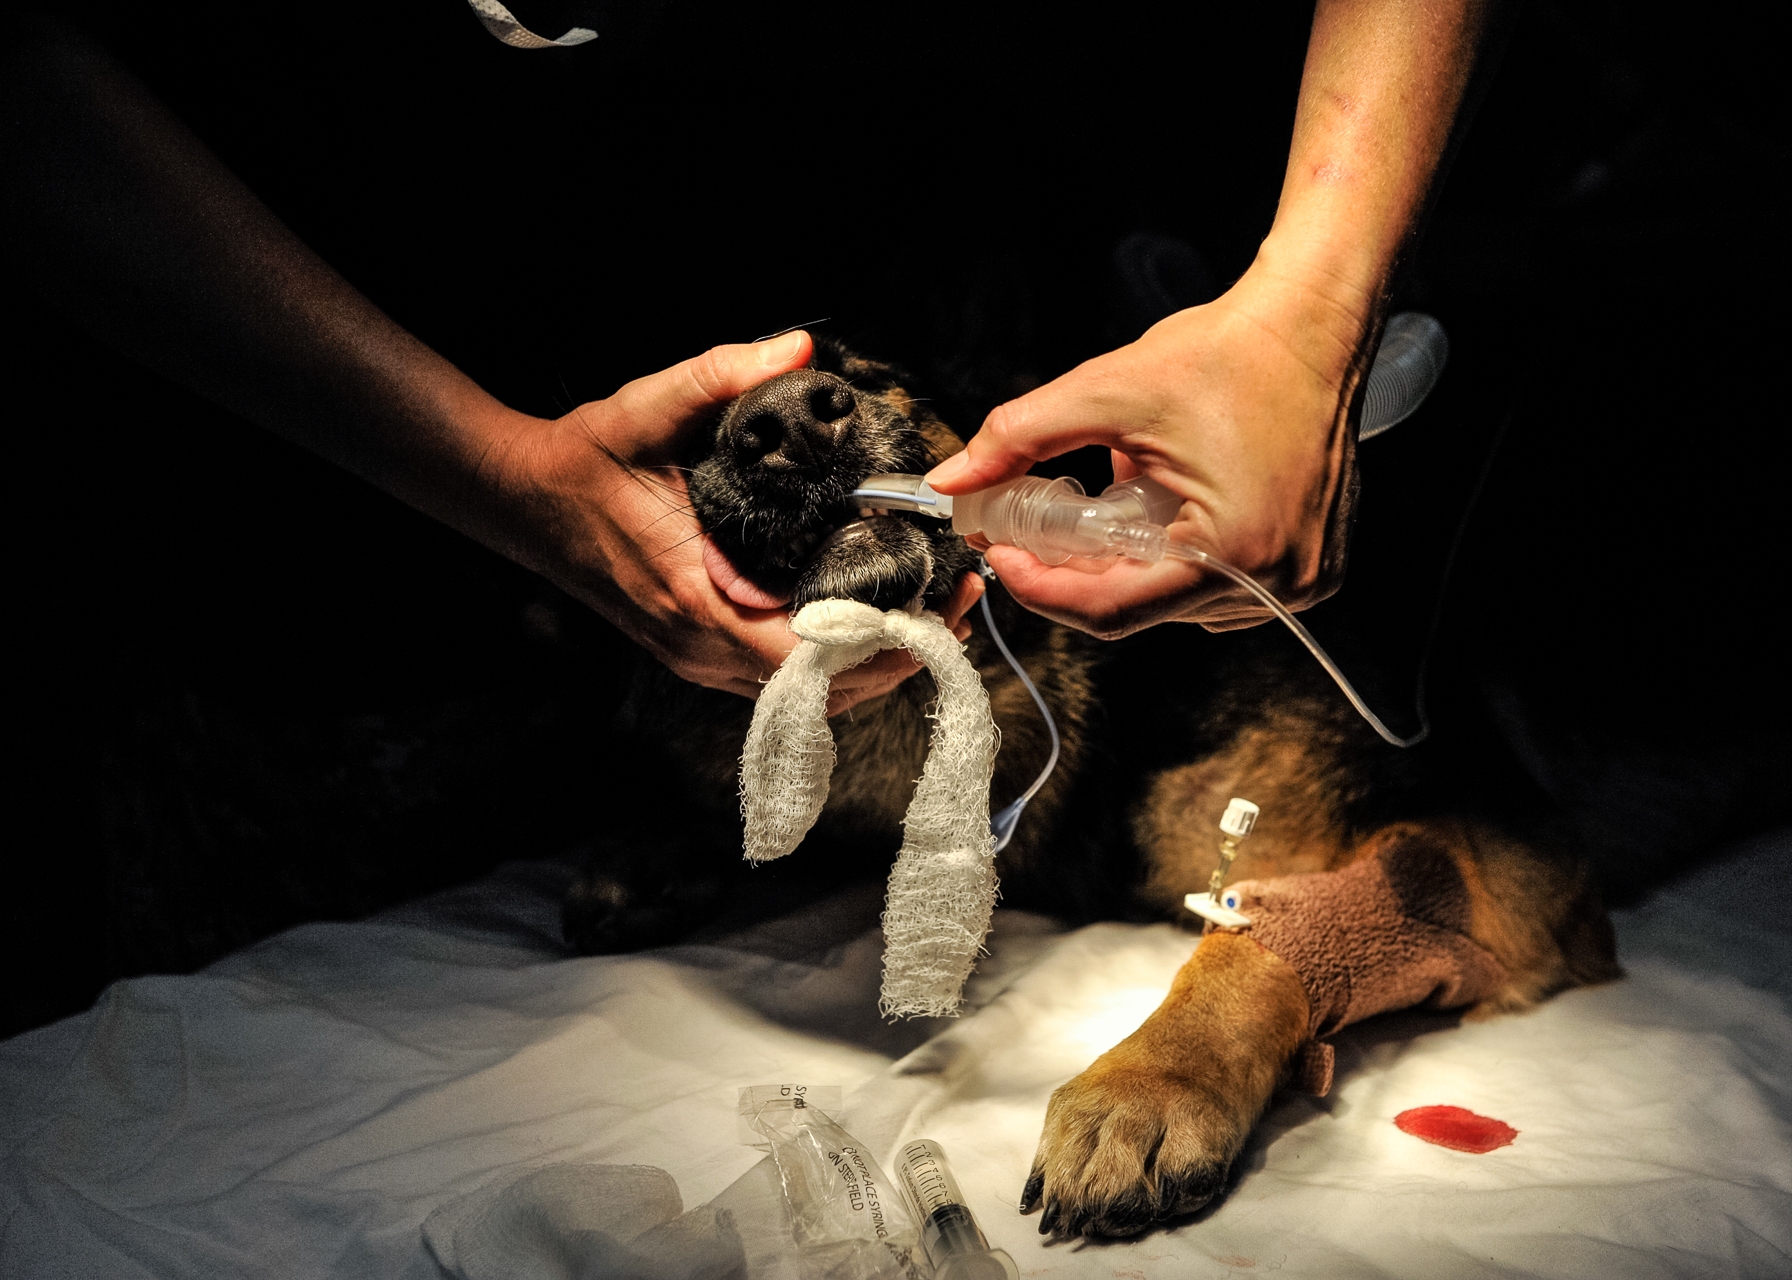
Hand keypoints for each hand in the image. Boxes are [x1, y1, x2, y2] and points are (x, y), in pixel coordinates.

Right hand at [475, 331, 983, 713]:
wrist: (524, 500)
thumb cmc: (586, 461)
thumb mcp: (647, 407)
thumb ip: (720, 375)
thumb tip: (794, 348)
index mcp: (695, 597)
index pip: (801, 655)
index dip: (875, 645)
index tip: (934, 613)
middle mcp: (699, 644)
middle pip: (816, 687)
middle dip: (894, 657)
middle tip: (957, 609)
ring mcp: (696, 654)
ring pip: (802, 692)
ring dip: (869, 666)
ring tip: (933, 619)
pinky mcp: (698, 649)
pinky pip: (779, 677)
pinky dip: (832, 663)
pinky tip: (872, 626)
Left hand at [926, 268, 1362, 637]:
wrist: (1312, 324)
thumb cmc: (1226, 353)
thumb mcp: (1107, 390)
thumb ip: (1019, 437)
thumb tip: (951, 480)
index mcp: (1234, 552)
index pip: (1110, 610)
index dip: (1041, 588)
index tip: (1000, 552)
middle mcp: (1278, 583)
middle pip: (1140, 609)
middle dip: (1081, 569)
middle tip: (1038, 524)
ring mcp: (1301, 581)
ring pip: (1175, 603)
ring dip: (1131, 563)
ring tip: (1121, 494)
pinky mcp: (1310, 569)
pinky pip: (1216, 588)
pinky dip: (1176, 558)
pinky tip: (1166, 506)